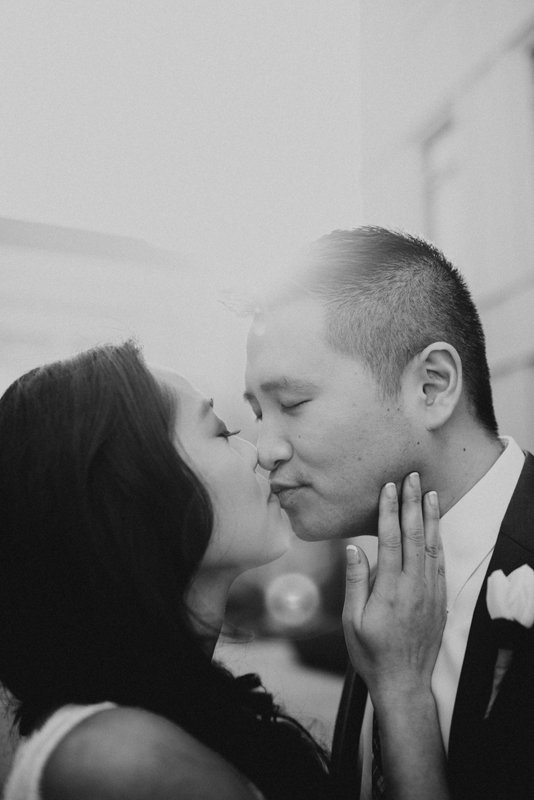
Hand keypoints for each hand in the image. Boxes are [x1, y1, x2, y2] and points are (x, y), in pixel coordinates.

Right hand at [342, 473, 445, 701]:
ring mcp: (429, 592)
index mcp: (389, 589)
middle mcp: (413, 586)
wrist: (403, 683)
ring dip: (430, 517)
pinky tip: (437, 527)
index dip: (389, 511)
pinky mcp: (438, 600)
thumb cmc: (371, 653)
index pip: (390, 539)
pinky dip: (439, 541)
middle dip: (412, 504)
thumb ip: (356, 582)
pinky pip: (440, 563)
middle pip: (414, 536)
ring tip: (429, 493)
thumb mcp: (353, 621)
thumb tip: (354, 548)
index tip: (389, 487)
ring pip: (431, 546)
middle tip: (412, 478)